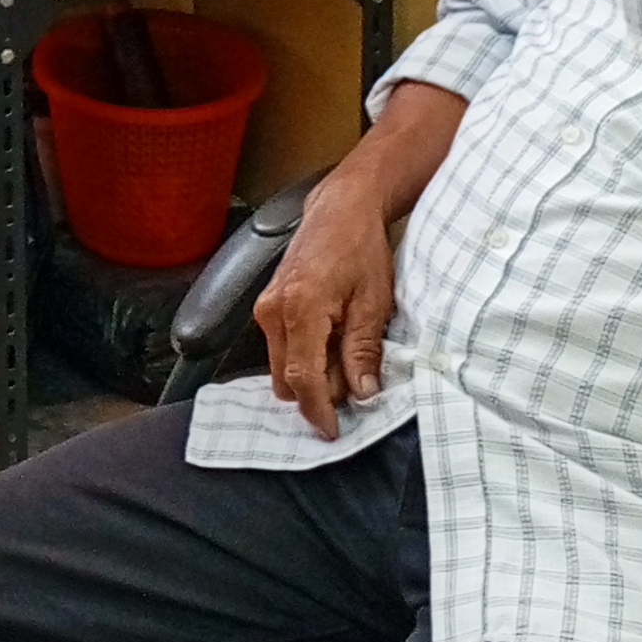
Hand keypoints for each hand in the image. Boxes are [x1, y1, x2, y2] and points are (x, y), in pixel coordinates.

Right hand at [252, 183, 396, 438]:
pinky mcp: (267, 306)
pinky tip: (333, 342)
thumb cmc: (361, 247)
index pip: (302, 377)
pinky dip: (304, 356)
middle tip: (355, 383)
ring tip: (347, 357)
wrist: (341, 209)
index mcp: (301, 309)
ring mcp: (266, 308)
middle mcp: (273, 311)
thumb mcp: (375, 302)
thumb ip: (364, 350)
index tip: (333, 431)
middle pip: (286, 379)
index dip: (319, 410)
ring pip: (281, 366)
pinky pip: (280, 348)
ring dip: (311, 375)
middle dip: (317, 392)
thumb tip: (362, 392)